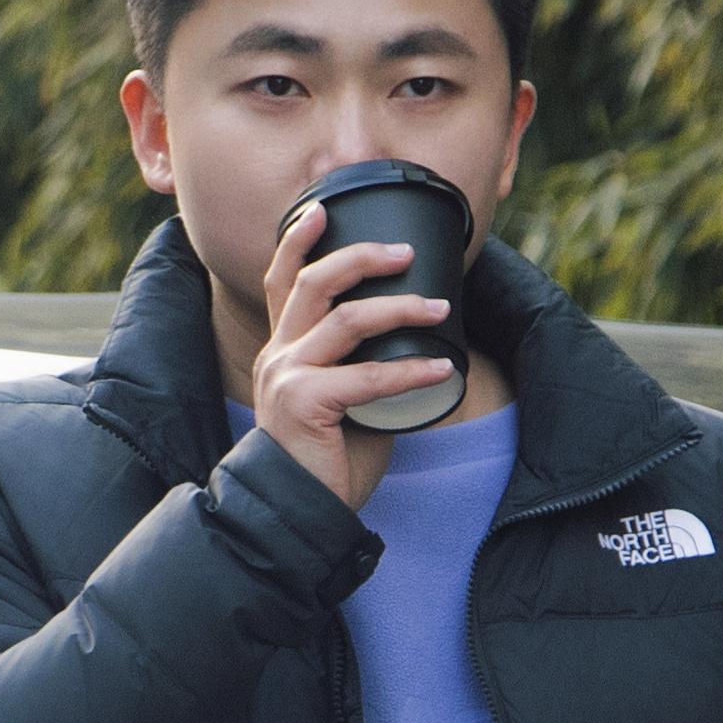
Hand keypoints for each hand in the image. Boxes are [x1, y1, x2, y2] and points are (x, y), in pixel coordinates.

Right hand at [251, 215, 453, 512]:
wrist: (299, 515)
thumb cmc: (326, 463)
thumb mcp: (344, 405)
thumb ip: (363, 372)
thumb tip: (422, 348)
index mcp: (282, 351)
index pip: (281, 280)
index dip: (299, 239)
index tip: (325, 207)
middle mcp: (278, 356)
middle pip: (313, 282)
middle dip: (361, 256)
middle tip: (406, 253)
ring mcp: (286, 377)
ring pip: (345, 318)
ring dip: (399, 308)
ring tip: (439, 310)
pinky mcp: (304, 403)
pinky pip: (367, 376)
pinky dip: (411, 370)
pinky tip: (444, 370)